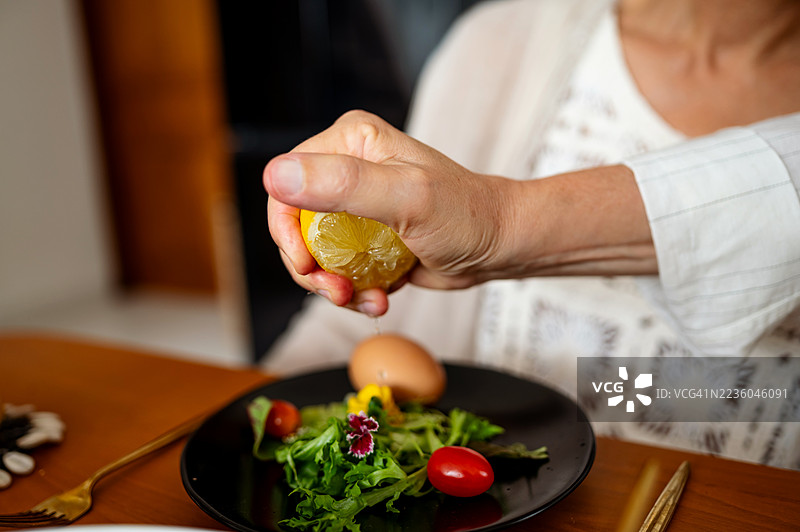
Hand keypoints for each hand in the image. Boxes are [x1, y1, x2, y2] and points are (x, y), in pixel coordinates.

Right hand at [263, 110, 522, 315]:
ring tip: (364, 299)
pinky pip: (338, 266)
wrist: (499, 246)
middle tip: (337, 292)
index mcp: (350, 141)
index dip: (285, 229)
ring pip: (314, 251)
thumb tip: (276, 175)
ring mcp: (357, 204)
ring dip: (331, 285)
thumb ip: (344, 184)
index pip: (288, 182)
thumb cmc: (464, 215)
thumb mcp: (406, 197)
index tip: (307, 265)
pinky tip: (378, 299)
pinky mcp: (366, 235)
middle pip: (295, 223)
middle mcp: (348, 167)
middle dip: (310, 267)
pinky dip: (352, 290)